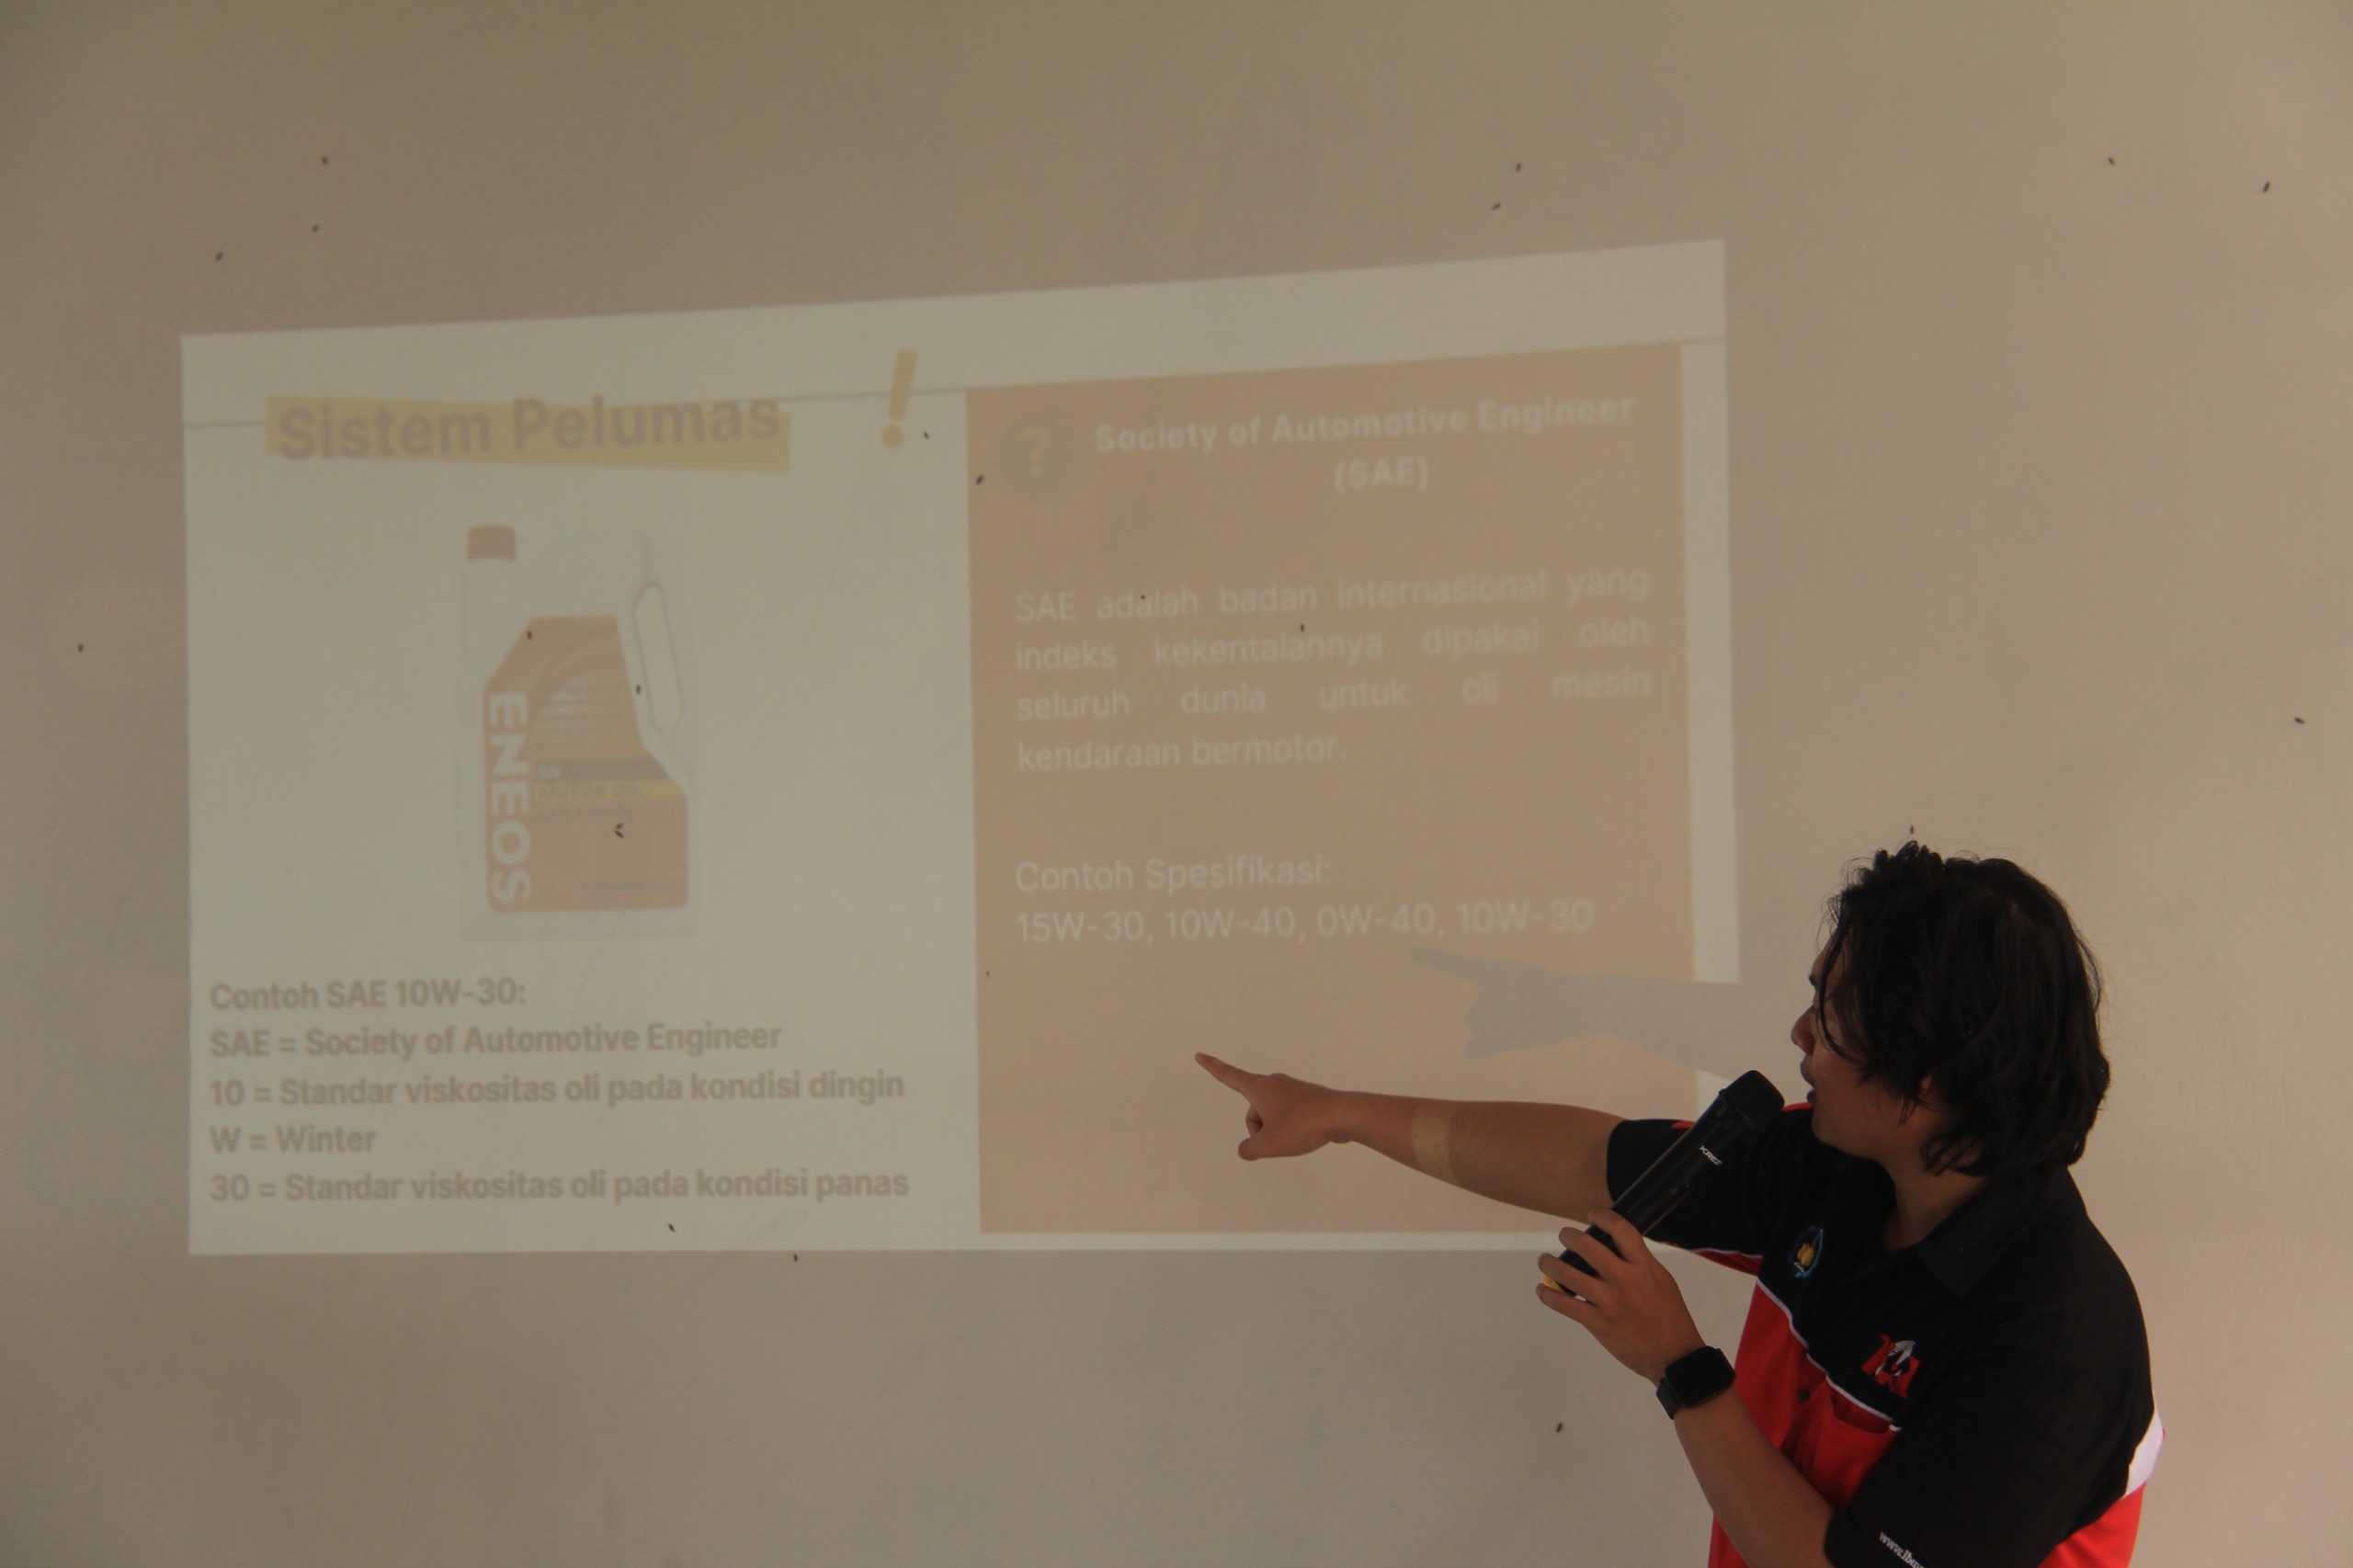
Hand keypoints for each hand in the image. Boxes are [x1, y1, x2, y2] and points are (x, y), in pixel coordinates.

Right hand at [1194, 1053, 1344, 1158]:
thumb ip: (1249, 1149)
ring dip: (1277, 1130)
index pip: (1229, 1076)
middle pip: (1253, 1110)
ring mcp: (1292, 1089)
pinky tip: (1308, 1134)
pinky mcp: (1307, 1098)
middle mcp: (1274, 1083)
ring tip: (1297, 1137)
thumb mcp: (1268, 1145)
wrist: (1342, 1116)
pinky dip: (1292, 1129)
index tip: (1199, 1055)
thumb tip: (1246, 1150)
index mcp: (1259, 1088)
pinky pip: (1290, 1118)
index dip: (1212, 1067)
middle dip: (1260, 1129)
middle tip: (1278, 1140)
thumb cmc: (1301, 1126)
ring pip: (1272, 1116)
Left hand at [1534, 1208, 1705, 1383]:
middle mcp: (1625, 1280)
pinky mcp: (1598, 1323)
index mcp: (1644, 1267)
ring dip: (1550, 1263)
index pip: (1621, 1230)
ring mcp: (1609, 1301)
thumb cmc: (1671, 1317)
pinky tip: (1543, 1289)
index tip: (1593, 1215)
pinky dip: (1548, 1295)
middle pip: (1588, 1247)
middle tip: (1565, 1235)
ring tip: (1544, 1260)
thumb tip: (1618, 1246)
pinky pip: (1565, 1304)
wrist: (1674, 1356)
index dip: (1603, 1217)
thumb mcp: (1662, 1281)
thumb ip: (1640, 1263)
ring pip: (1569, 1274)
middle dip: (1570, 1236)